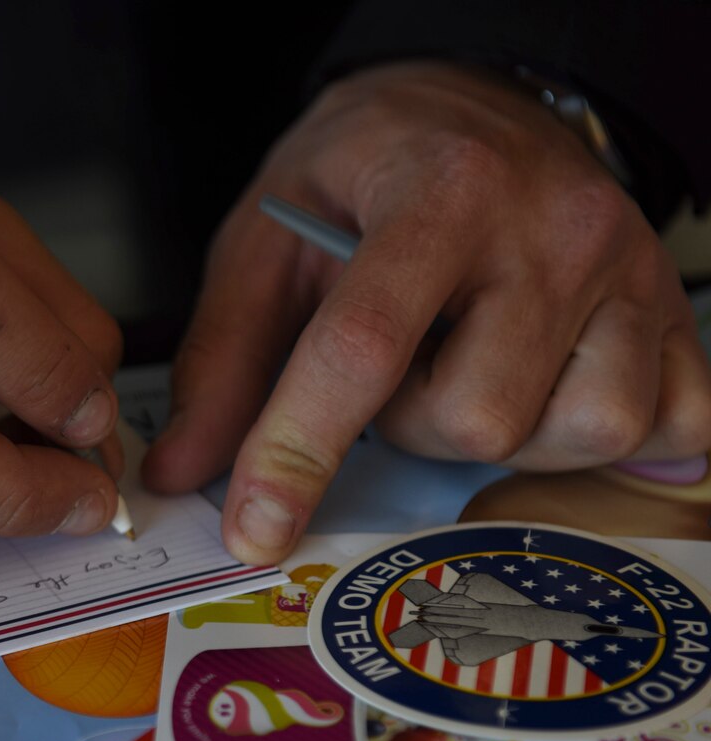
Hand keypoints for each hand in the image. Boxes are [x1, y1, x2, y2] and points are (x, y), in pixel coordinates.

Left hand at [143, 61, 710, 563]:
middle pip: (477, 417)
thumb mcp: (268, 240)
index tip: (254, 529)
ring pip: (576, 432)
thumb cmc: (364, 173)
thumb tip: (184, 473)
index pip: (364, 345)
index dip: (298, 450)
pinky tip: (550, 381)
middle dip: (413, 424)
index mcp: (438, 192)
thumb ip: (223, 359)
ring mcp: (631, 271)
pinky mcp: (676, 312)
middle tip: (402, 364)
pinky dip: (595, 434)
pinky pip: (670, 429)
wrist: (472, 106)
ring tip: (471, 363)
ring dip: (500, 431)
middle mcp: (553, 227)